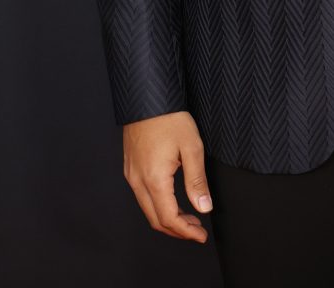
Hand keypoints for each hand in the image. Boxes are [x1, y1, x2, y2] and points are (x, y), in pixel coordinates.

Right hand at [122, 110, 212, 241]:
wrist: (148, 97)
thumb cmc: (170, 118)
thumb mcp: (192, 147)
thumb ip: (197, 181)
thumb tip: (204, 207)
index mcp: (154, 179)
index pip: (168, 218)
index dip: (186, 232)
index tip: (201, 236)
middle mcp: (138, 181)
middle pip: (155, 220)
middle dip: (177, 230)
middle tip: (197, 230)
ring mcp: (131, 175)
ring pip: (148, 209)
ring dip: (168, 218)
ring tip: (189, 217)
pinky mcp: (130, 168)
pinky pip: (142, 196)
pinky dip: (158, 205)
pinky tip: (173, 200)